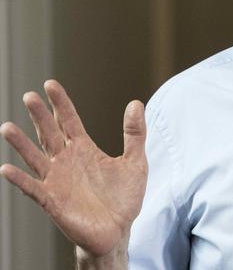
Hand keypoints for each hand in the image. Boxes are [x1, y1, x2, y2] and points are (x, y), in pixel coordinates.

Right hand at [0, 80, 147, 256]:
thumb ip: (135, 134)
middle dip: (39, 115)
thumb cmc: (124, 198)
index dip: (60, 103)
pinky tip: (7, 169)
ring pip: (35, 157)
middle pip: (49, 133)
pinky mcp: (53, 201)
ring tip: (7, 128)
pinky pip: (33, 188)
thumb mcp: (135, 161)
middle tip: (28, 96)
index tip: (50, 84)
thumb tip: (136, 103)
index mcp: (84, 149)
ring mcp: (57, 180)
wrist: (118, 231)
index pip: (69, 120)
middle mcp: (67, 161)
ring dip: (21, 144)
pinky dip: (21, 180)